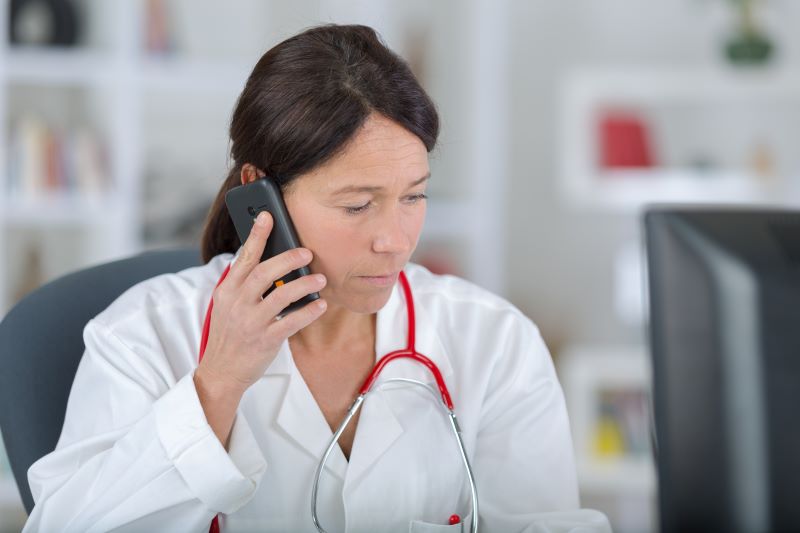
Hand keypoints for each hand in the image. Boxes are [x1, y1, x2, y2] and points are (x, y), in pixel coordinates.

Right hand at [197, 210, 327, 394]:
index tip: (268, 216)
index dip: (257, 235)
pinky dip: (308, 312)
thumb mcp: (227, 305)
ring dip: (304, 284)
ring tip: (321, 279)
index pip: (244, 257)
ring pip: (282, 296)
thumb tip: (270, 262)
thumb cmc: (230, 334)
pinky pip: (291, 322)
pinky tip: (320, 305)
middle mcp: (238, 303)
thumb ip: (243, 285)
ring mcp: (251, 322)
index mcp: (228, 290)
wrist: (221, 372)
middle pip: (265, 272)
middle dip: (289, 259)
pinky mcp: (265, 340)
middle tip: (307, 253)